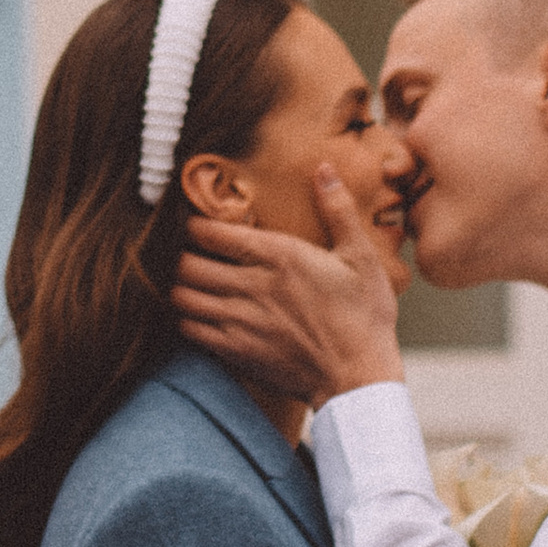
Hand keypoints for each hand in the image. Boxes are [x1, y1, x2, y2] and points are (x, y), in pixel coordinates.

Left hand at [171, 167, 403, 401]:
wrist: (359, 378)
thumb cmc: (364, 317)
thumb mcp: (361, 258)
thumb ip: (338, 210)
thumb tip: (323, 168)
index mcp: (281, 257)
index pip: (214, 233)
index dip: (196, 225)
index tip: (196, 224)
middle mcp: (253, 287)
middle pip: (189, 264)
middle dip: (183, 255)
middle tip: (189, 253)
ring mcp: (241, 322)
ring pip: (184, 297)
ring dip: (182, 286)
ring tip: (191, 281)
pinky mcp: (237, 352)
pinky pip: (191, 330)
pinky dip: (188, 319)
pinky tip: (199, 314)